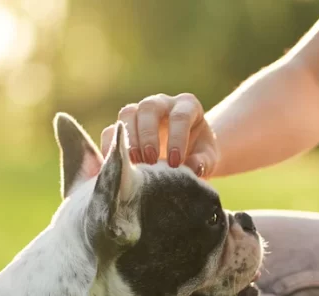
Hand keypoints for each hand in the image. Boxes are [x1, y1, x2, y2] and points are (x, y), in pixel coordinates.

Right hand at [101, 93, 219, 177]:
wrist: (187, 156)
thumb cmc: (199, 154)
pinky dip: (111, 147)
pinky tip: (116, 166)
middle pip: (149, 108)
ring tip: (134, 164)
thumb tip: (193, 168)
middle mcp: (162, 104)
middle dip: (148, 135)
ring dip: (128, 140)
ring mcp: (140, 113)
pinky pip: (111, 131)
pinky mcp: (124, 127)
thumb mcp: (207, 159)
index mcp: (187, 106)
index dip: (177, 138)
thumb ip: (203, 162)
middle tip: (151, 161)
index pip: (180, 116)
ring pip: (127, 114)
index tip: (175, 163)